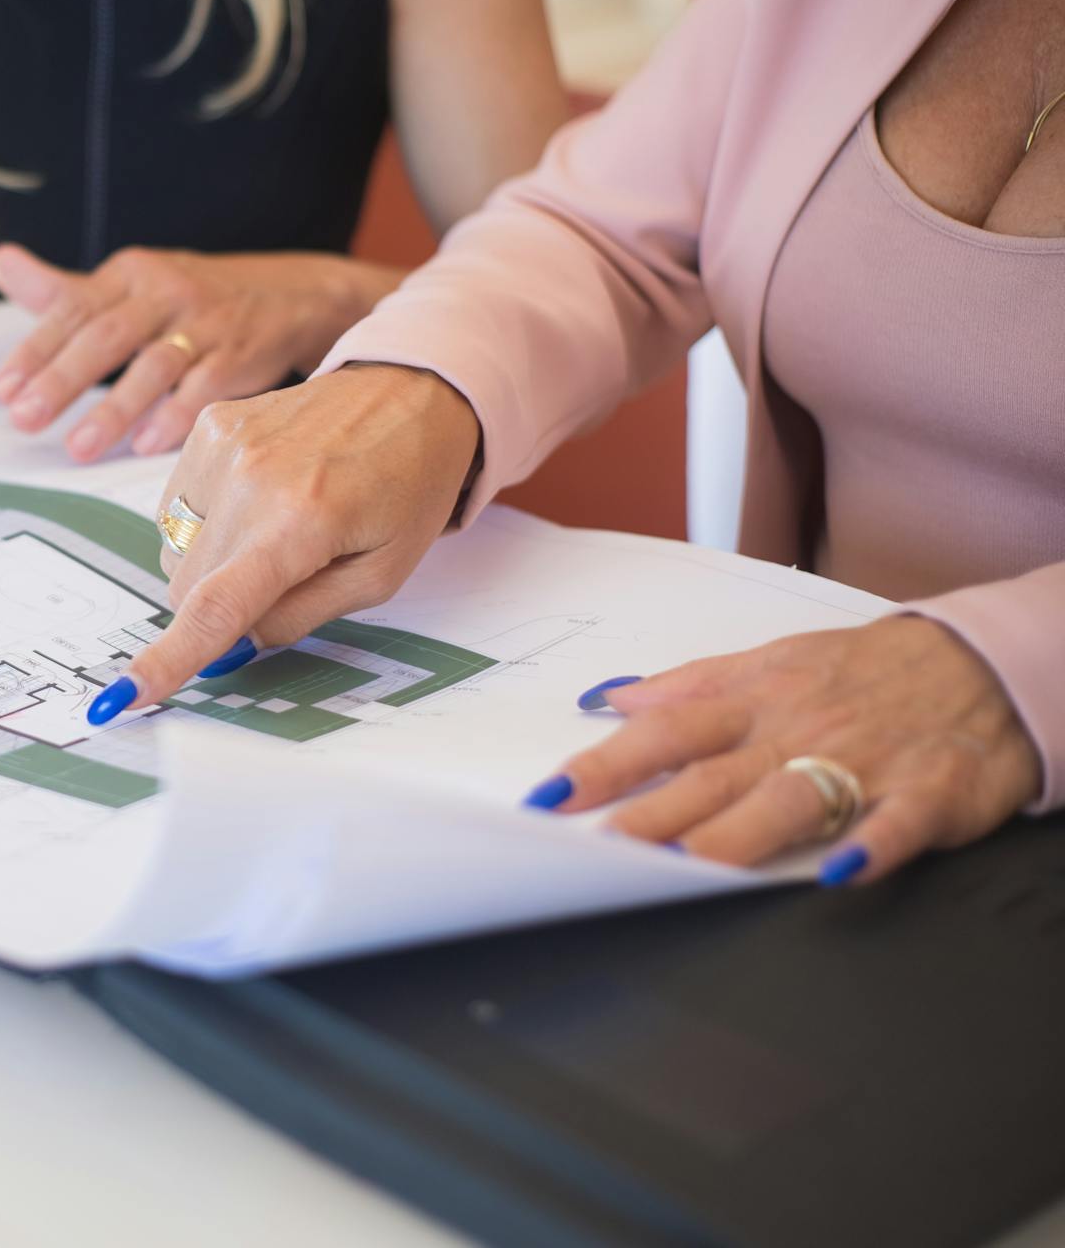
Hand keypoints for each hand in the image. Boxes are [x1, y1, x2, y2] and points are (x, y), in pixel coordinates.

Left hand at [0, 242, 398, 462]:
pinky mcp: (241, 355)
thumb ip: (64, 289)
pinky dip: (176, 416)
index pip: (73, 309)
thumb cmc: (188, 300)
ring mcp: (206, 324)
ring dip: (115, 410)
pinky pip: (205, 388)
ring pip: (155, 366)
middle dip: (63, 380)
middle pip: (107, 336)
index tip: (4, 390)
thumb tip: (0, 261)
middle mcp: (165, 292)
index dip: (36, 349)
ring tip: (79, 448)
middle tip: (24, 418)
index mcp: (129, 275)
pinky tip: (147, 444)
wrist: (291, 296)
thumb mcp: (128, 284)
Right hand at [87, 364, 481, 719]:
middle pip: (187, 587)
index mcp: (303, 519)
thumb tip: (231, 644)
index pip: (218, 606)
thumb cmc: (406, 487)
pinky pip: (177, 506)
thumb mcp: (378, 576)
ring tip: (276, 528)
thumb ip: (299, 615)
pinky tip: (259, 497)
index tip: (127, 695)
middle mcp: (251, 475)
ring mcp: (222, 443)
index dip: (170, 659)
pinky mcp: (209, 424)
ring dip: (212, 561)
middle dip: (220, 605)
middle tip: (281, 579)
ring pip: (175, 551)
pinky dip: (209, 519)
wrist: (412, 391)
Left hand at [535, 617, 1042, 884]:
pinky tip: (839, 874)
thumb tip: (612, 697)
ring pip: (792, 799)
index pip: (664, 733)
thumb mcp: (772, 662)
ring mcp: (863, 762)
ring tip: (691, 865)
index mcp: (755, 702)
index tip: (551, 796)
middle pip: (714, 776)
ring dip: (741, 832)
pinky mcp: (929, 792)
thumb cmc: (864, 670)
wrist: (984, 663)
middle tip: (600, 848)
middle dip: (654, 814)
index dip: (605, 764)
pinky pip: (898, 823)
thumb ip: (690, 685)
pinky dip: (872, 847)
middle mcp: (797, 732)